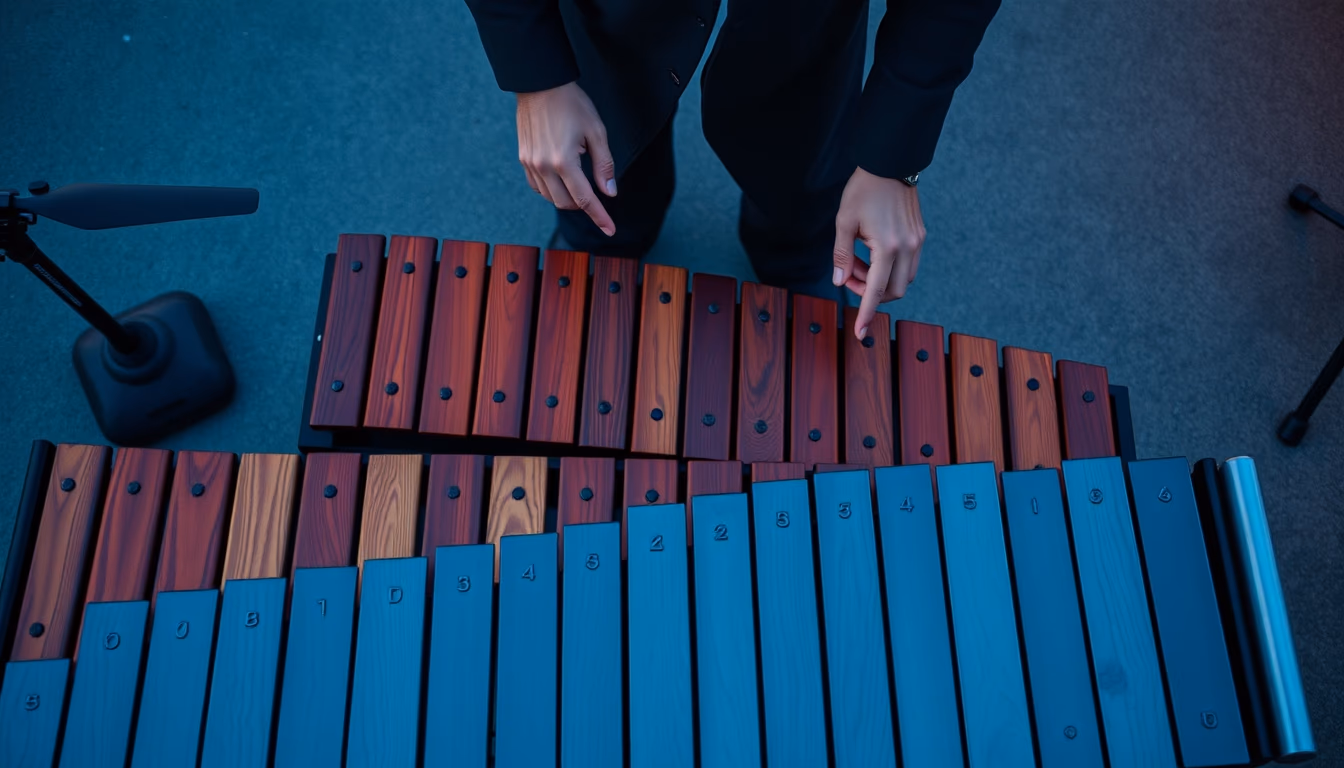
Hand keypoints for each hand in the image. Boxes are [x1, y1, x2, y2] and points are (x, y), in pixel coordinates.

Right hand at [516, 82, 617, 234]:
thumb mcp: (597, 132)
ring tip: (580, 183)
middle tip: (596, 195)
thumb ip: (604, 165)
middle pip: (566, 203)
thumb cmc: (572, 104)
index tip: (610, 230)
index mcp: (564, 161)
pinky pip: (538, 187)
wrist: (540, 84)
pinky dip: (552, 190)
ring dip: (568, 198)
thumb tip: (609, 192)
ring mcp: (530, 164)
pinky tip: (561, 179)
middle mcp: (543, 166)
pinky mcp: (523, 159)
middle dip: (584, 205)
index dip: (600, 217)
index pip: (585, 199)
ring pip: (551, 198)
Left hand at [831, 167, 925, 338]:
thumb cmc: (863, 190)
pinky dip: (889, 268)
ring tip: (858, 260)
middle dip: (870, 293)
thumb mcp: (844, 222)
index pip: (876, 290)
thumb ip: (842, 256)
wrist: (891, 162)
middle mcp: (908, 248)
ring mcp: (918, 242)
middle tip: (848, 274)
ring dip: (880, 280)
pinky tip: (871, 253)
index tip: (860, 333)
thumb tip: (840, 283)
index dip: (867, 313)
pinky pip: (908, 265)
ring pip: (903, 280)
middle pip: (893, 291)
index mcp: (888, 246)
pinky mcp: (920, 235)